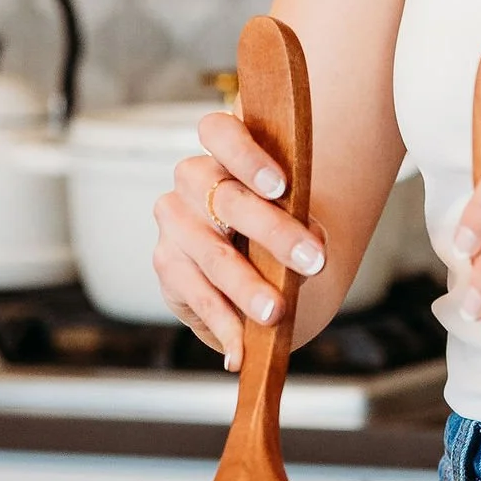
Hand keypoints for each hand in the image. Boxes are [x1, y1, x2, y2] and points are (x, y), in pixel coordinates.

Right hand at [152, 109, 329, 367]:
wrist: (256, 272)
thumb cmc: (278, 232)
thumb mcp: (297, 222)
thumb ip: (302, 224)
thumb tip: (312, 246)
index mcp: (225, 154)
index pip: (218, 131)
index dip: (246, 154)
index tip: (281, 185)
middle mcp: (192, 183)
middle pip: (228, 199)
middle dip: (274, 232)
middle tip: (313, 261)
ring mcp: (174, 225)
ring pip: (212, 254)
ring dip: (247, 286)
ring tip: (276, 313)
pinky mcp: (167, 268)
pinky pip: (198, 296)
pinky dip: (225, 325)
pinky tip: (241, 350)